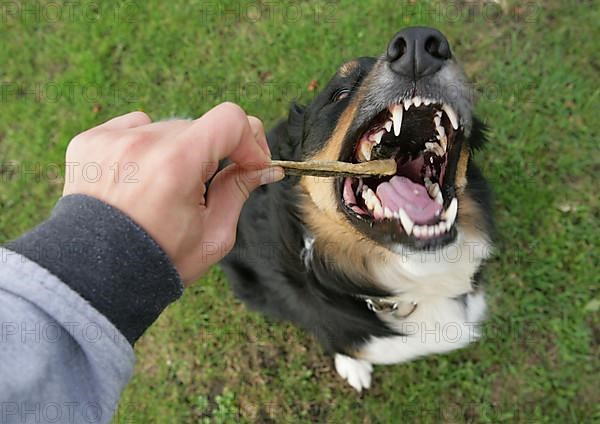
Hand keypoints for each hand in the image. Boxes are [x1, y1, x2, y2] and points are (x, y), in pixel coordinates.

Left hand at [63, 103, 283, 284]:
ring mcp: (112, 139)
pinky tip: (140, 178)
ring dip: (178, 151)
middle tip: (206, 188)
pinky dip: (146, 146)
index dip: (251, 140)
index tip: (251, 164)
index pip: (230, 120)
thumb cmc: (159, 261)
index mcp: (177, 164)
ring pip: (167, 128)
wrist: (96, 276)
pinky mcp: (91, 140)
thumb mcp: (213, 235)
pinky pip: (134, 127)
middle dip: (214, 154)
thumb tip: (266, 168)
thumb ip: (239, 191)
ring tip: (165, 189)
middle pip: (200, 128)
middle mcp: (142, 143)